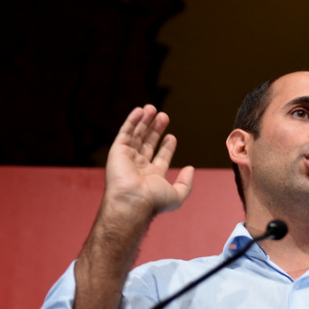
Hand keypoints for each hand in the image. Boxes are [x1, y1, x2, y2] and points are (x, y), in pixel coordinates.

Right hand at [103, 105, 194, 222]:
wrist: (133, 200)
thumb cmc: (153, 201)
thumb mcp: (177, 195)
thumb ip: (186, 183)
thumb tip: (191, 169)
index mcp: (152, 177)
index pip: (160, 157)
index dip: (166, 146)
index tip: (172, 136)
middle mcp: (138, 167)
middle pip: (148, 143)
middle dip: (155, 129)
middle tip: (163, 116)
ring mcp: (127, 158)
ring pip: (136, 135)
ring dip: (144, 121)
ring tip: (152, 108)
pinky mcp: (117, 151)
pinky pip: (125, 132)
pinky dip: (132, 121)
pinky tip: (140, 110)